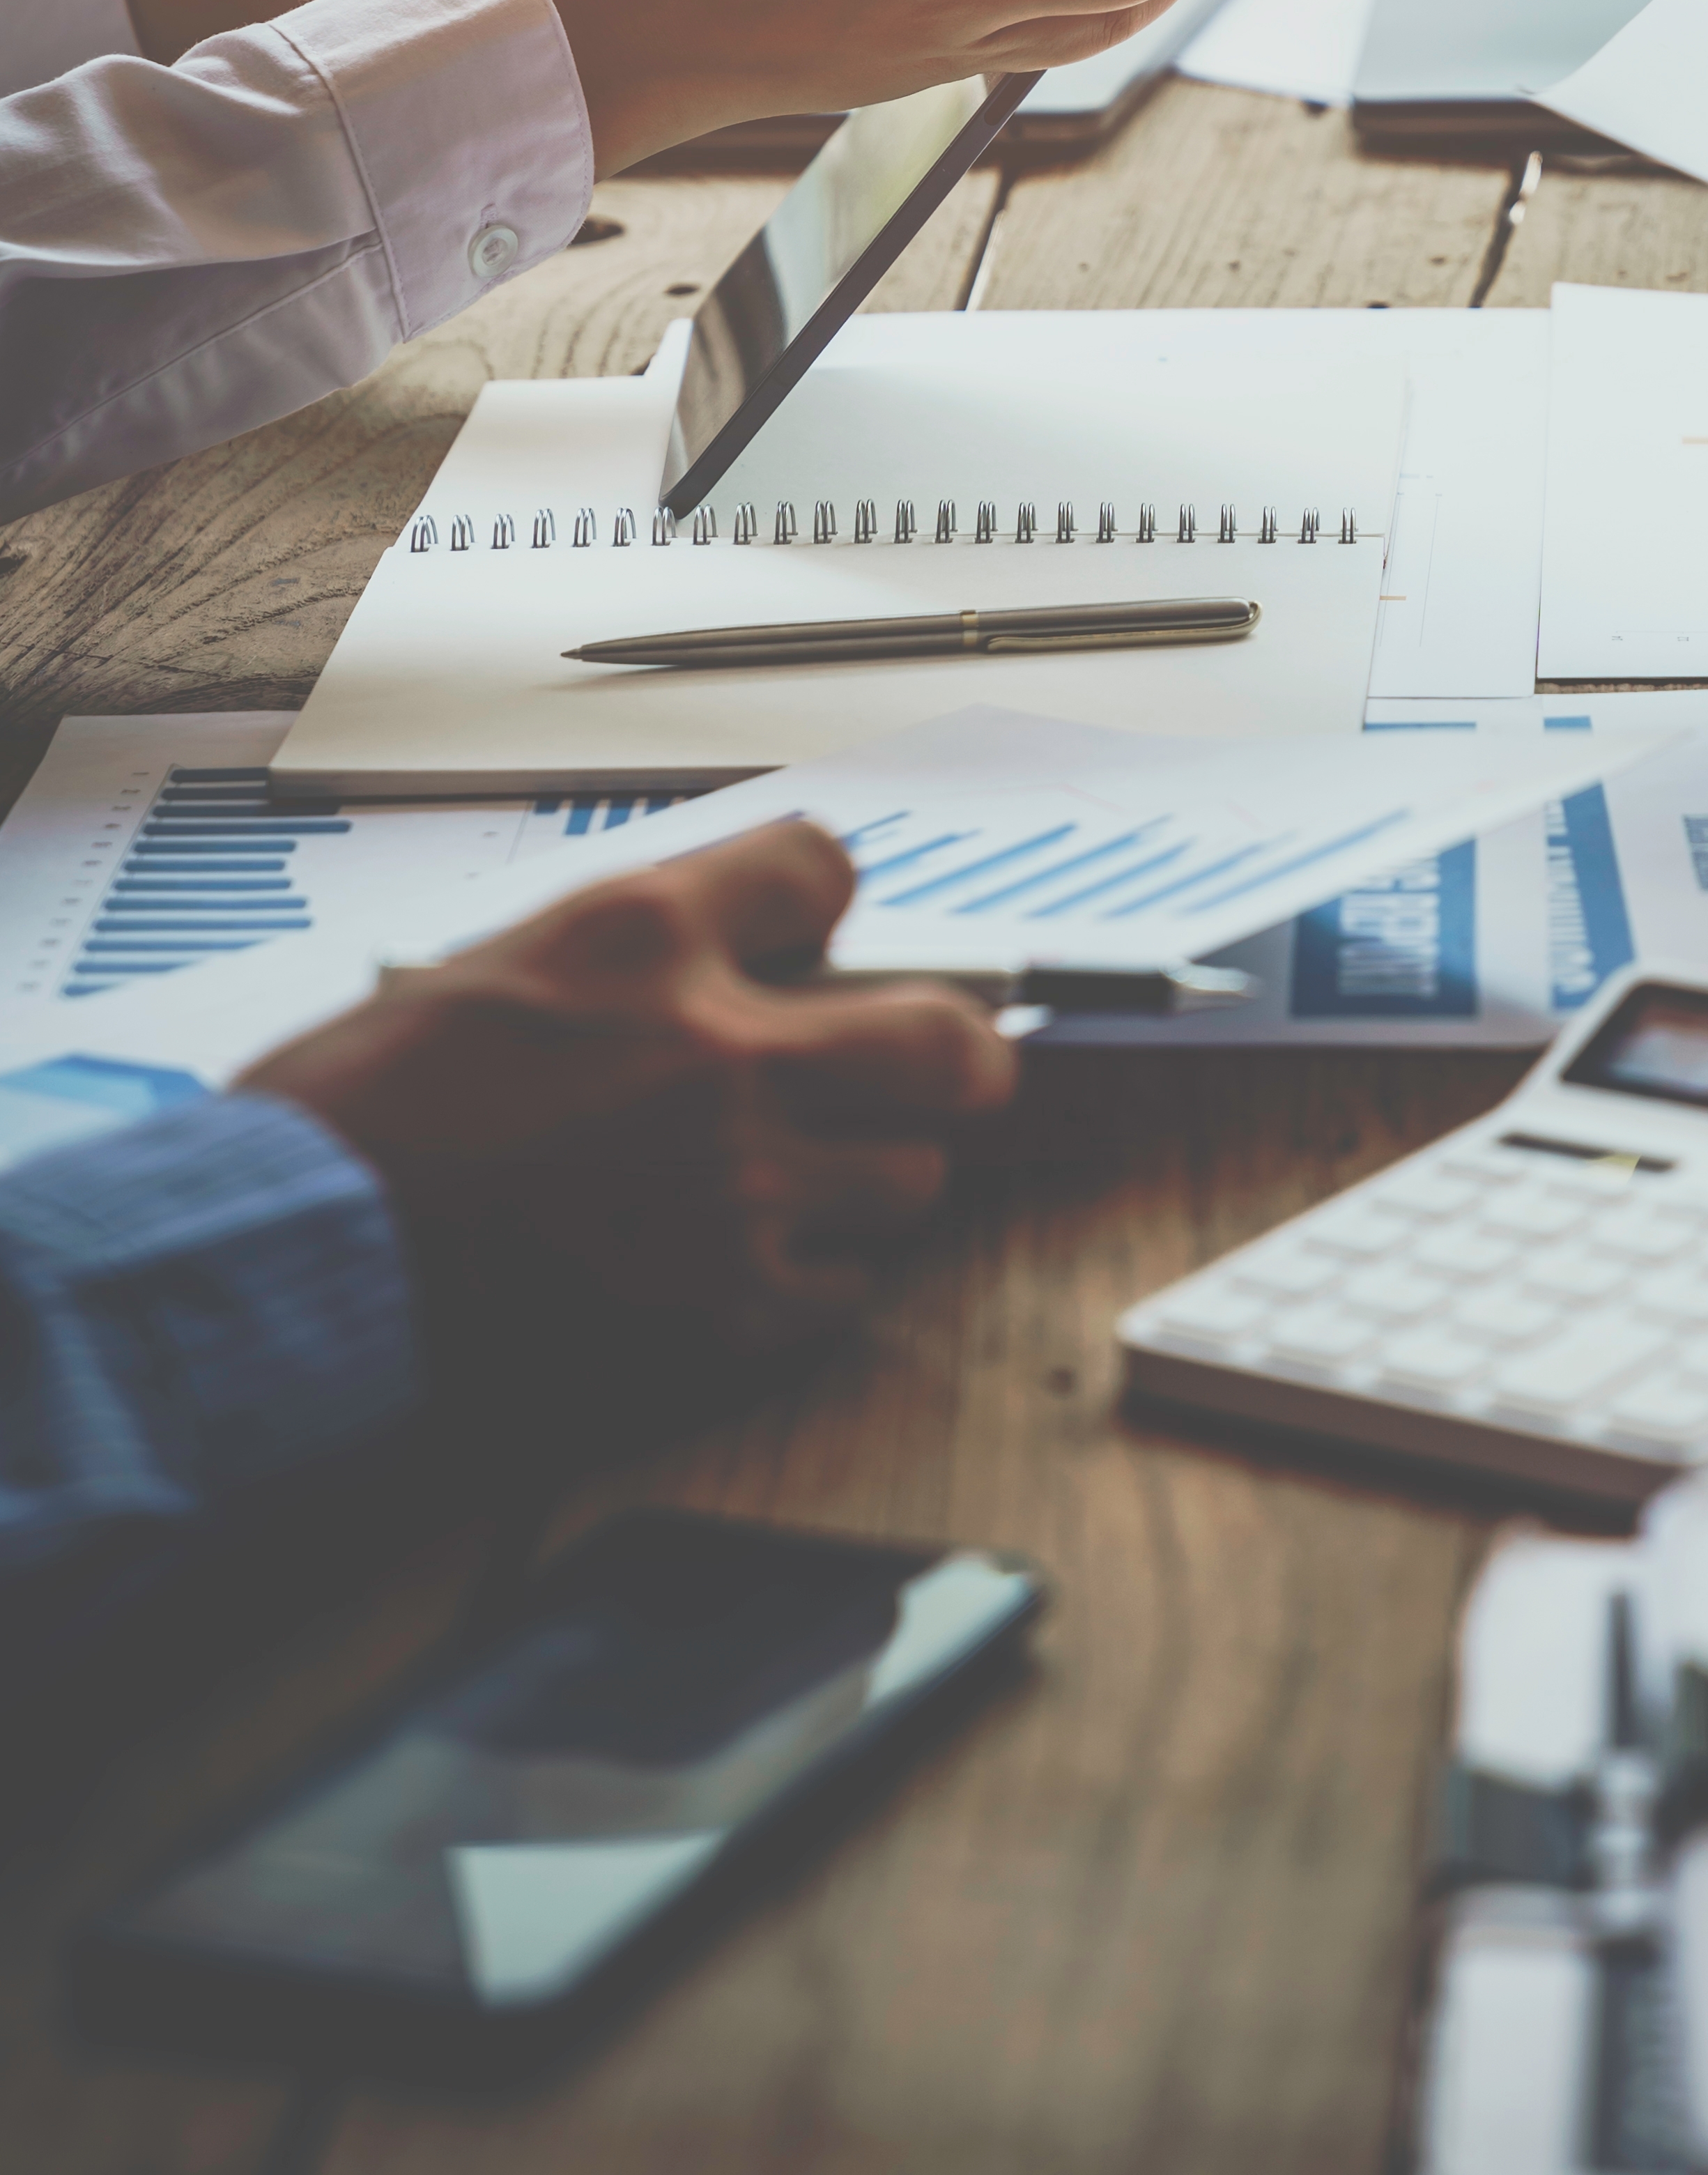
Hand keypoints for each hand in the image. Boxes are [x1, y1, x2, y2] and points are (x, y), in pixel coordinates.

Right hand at [241, 823, 1016, 1374]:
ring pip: (910, 1179)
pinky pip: (842, 1291)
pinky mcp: (725, 1309)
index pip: (822, 865)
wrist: (291, 1262)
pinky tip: (735, 1269)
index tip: (813, 942)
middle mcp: (713, 1048)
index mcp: (640, 932)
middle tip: (924, 1071)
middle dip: (948, 1056)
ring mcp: (734, 1186)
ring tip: (792, 1187)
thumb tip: (721, 965)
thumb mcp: (490, 967)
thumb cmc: (355, 1121)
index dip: (822, 907)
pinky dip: (805, 1283)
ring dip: (863, 1180)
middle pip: (944, 1037)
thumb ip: (628, 959)